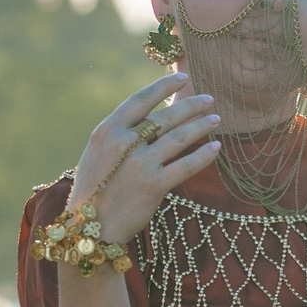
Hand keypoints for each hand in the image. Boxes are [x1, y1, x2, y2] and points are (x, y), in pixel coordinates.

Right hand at [68, 72, 225, 244]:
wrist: (89, 227)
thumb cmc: (94, 189)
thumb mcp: (97, 153)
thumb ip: (119, 135)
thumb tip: (148, 119)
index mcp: (107, 130)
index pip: (140, 99)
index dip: (163, 86)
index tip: (182, 79)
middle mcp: (123, 143)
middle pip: (165, 117)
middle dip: (190, 105)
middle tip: (209, 99)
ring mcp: (139, 164)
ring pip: (178, 137)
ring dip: (201, 126)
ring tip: (216, 119)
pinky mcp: (153, 185)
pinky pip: (185, 165)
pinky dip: (203, 155)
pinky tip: (216, 147)